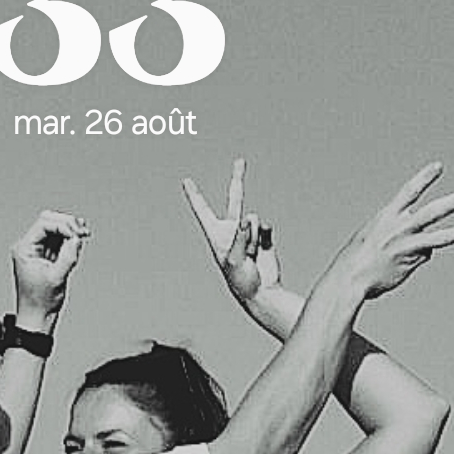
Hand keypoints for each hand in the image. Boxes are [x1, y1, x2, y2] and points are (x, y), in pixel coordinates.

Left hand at [11, 209, 89, 325]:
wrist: (37, 318)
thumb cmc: (40, 303)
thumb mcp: (56, 277)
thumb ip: (68, 256)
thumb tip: (77, 238)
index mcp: (24, 249)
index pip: (44, 224)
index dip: (63, 225)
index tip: (78, 233)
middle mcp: (29, 247)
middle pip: (48, 221)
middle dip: (67, 224)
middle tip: (83, 231)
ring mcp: (37, 251)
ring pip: (55, 229)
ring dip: (70, 230)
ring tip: (83, 235)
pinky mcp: (47, 257)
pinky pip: (59, 240)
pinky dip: (69, 238)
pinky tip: (78, 241)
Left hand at [183, 157, 280, 309]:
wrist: (262, 293)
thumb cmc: (241, 281)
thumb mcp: (233, 261)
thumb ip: (239, 236)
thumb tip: (249, 218)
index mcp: (216, 236)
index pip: (203, 211)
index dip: (195, 196)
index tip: (187, 181)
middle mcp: (232, 230)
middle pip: (235, 199)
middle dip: (238, 179)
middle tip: (240, 160)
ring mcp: (249, 232)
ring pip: (254, 220)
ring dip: (253, 238)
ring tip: (251, 256)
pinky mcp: (264, 237)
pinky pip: (266, 226)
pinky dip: (264, 236)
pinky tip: (261, 251)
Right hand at [322, 162, 453, 300]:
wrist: (348, 278)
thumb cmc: (357, 262)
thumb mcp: (375, 241)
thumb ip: (401, 238)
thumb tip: (428, 251)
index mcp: (386, 216)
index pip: (409, 192)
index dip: (424, 179)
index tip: (438, 167)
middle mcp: (398, 227)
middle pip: (432, 211)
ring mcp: (406, 243)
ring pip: (438, 236)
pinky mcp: (409, 260)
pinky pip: (424, 256)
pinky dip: (419, 257)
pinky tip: (400, 265)